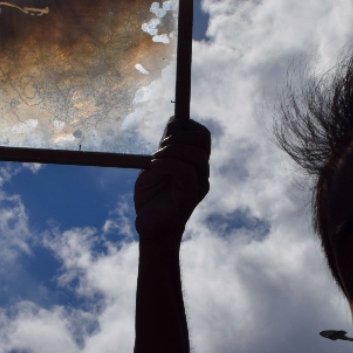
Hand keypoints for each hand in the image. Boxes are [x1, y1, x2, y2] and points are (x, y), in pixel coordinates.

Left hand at [134, 118, 210, 243]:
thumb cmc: (151, 199)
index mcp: (195, 164)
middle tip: (160, 146)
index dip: (187, 125)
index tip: (168, 129)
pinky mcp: (191, 195)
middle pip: (203, 140)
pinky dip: (167, 163)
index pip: (202, 135)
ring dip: (171, 150)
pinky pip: (184, 171)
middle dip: (179, 136)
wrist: (150, 229)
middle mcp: (201, 172)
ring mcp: (199, 184)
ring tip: (155, 159)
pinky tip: (154, 167)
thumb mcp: (155, 166)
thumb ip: (165, 148)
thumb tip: (174, 123)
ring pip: (195, 154)